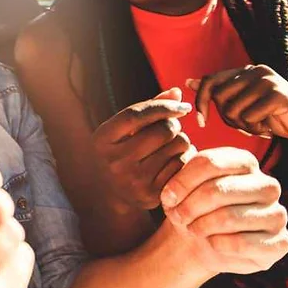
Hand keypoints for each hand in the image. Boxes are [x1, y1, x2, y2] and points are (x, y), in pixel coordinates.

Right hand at [92, 89, 194, 208]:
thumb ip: (148, 109)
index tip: (181, 106)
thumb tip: (177, 92)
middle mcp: (114, 161)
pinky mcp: (152, 195)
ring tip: (172, 145)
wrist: (112, 195)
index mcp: (102, 140)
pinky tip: (176, 159)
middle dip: (173, 125)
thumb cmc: (121, 152)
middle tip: (171, 129)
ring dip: (182, 141)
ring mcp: (133, 180)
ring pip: (177, 147)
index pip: (135, 114)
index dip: (162, 106)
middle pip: (162, 131)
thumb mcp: (124, 130)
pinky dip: (185, 158)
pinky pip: (183, 166)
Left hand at [161, 147, 287, 274]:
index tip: (168, 196)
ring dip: (201, 226)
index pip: (210, 162)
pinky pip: (242, 243)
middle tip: (176, 216)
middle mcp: (266, 184)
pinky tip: (212, 242)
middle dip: (190, 206)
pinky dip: (218, 244)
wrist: (201, 241)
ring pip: (229, 217)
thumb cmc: (191, 207)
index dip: (183, 181)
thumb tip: (172, 194)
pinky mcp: (281, 242)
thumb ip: (177, 182)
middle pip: (219, 189)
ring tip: (191, 229)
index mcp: (244, 161)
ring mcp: (277, 213)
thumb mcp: (181, 189)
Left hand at [189, 65, 287, 143]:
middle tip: (245, 126)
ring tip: (259, 126)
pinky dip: (256, 129)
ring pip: (233, 110)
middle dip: (227, 119)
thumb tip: (189, 82)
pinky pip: (250, 117)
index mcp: (245, 71)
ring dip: (244, 126)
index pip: (210, 81)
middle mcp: (255, 71)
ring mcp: (267, 80)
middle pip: (219, 98)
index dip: (201, 102)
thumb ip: (220, 93)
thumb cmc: (275, 117)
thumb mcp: (244, 104)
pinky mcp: (278, 94)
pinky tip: (269, 128)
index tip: (201, 121)